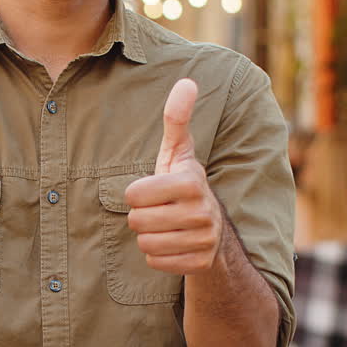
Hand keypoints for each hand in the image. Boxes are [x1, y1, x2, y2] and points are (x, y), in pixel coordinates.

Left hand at [125, 78, 222, 272]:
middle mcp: (202, 212)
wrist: (213, 228)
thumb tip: (187, 81)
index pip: (134, 195)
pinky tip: (172, 243)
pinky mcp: (200, 264)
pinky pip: (155, 262)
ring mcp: (204, 241)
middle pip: (137, 221)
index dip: (136, 193)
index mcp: (192, 182)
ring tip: (165, 225)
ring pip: (145, 244)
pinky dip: (158, 256)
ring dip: (148, 236)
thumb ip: (176, 119)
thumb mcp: (178, 152)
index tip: (152, 190)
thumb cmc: (183, 183)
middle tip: (158, 210)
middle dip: (141, 216)